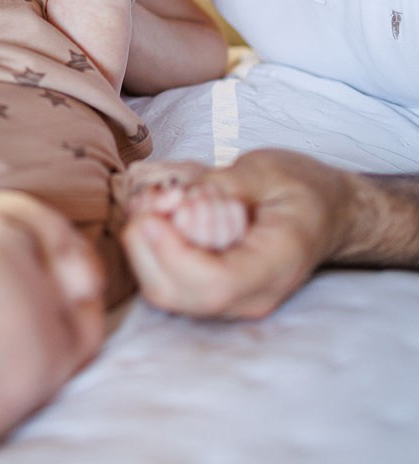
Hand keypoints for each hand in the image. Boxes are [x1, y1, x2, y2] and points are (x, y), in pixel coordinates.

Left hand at [122, 150, 352, 318]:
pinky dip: (149, 249)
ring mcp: (230, 299)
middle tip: (151, 200)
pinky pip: (167, 281)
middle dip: (145, 248)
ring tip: (157, 202)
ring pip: (164, 292)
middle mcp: (251, 295)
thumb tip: (181, 201)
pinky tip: (159, 214)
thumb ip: (227, 184)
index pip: (215, 283)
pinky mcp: (210, 290)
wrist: (327, 213)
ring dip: (143, 247)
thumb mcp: (270, 170)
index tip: (153, 216)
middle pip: (177, 294)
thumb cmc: (302, 189)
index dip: (174, 253)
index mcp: (275, 265)